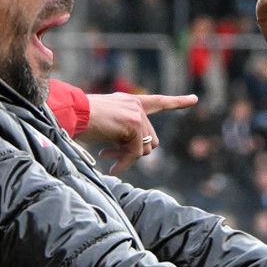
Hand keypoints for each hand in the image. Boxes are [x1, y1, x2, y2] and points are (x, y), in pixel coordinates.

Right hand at [83, 92, 198, 173]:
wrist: (72, 113)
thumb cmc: (81, 120)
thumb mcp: (108, 124)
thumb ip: (125, 132)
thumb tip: (140, 151)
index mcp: (130, 102)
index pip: (158, 102)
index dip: (178, 102)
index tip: (194, 99)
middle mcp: (136, 105)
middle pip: (150, 139)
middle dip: (133, 152)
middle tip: (110, 156)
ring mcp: (137, 115)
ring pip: (145, 149)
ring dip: (127, 158)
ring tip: (107, 156)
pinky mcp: (134, 125)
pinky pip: (135, 153)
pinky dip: (124, 163)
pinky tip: (112, 167)